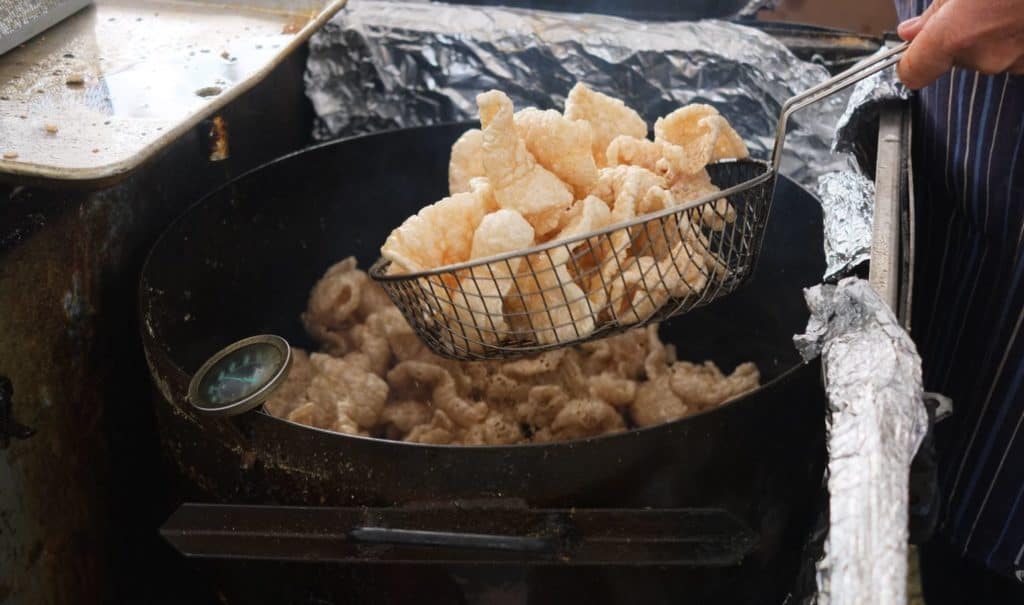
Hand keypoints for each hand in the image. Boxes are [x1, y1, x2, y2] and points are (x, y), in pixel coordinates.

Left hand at [897, 0, 1023, 89]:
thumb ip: (936, 10)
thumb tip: (910, 31)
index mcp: (958, 34)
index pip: (912, 72)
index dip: (907, 61)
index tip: (909, 51)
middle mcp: (984, 56)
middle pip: (952, 60)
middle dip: (957, 38)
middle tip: (974, 8)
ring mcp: (1014, 62)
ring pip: (983, 57)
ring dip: (985, 37)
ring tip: (1001, 7)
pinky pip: (1010, 55)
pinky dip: (1009, 38)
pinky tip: (1016, 14)